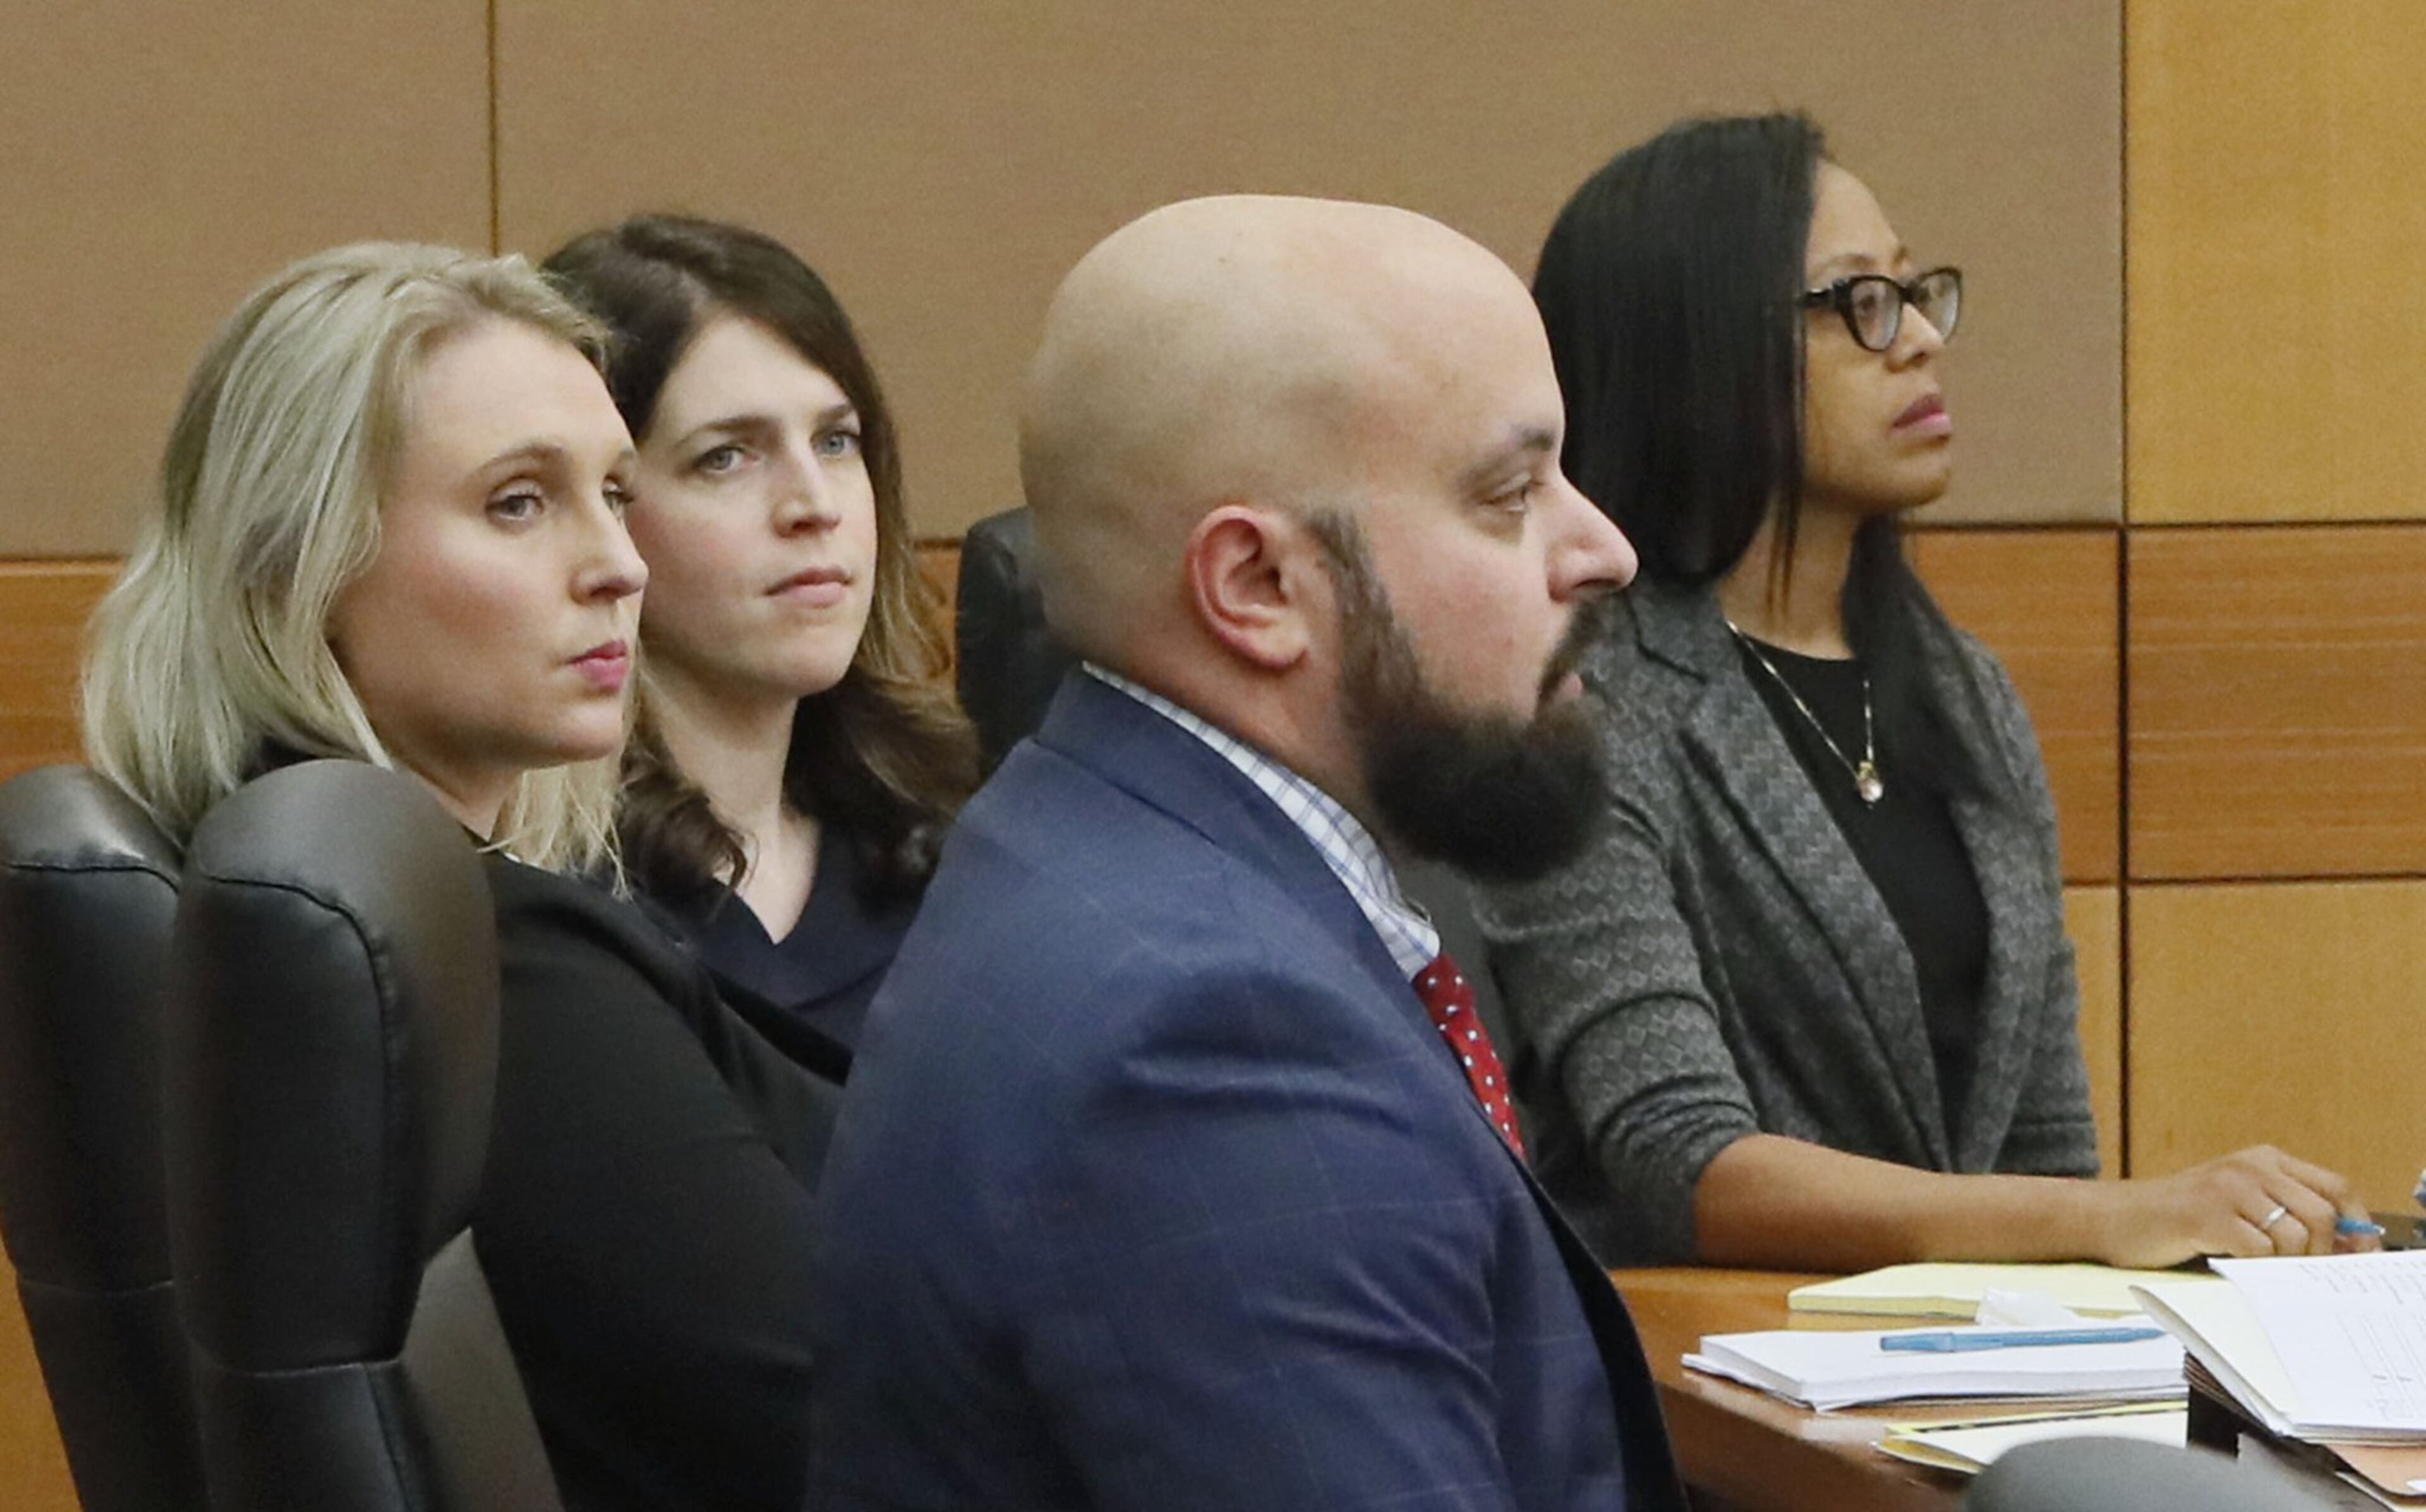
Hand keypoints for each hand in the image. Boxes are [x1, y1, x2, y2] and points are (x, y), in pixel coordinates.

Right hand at [2088, 1145, 2365, 1267]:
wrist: (2111, 1218)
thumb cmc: (2177, 1219)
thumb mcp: (2239, 1206)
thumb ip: (2288, 1214)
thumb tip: (2348, 1245)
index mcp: (2264, 1160)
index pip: (2336, 1187)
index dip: (2356, 1225)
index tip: (2357, 1256)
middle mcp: (2250, 1166)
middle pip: (2322, 1213)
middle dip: (2319, 1252)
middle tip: (2296, 1271)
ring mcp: (2227, 1188)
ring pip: (2294, 1235)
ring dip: (2282, 1264)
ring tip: (2254, 1267)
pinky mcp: (2206, 1214)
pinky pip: (2258, 1250)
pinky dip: (2252, 1267)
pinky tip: (2228, 1263)